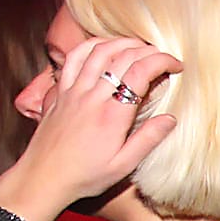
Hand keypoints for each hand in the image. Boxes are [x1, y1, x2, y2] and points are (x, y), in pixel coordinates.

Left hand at [0, 36, 182, 220]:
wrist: (43, 178)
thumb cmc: (85, 176)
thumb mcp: (124, 166)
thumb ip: (148, 140)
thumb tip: (171, 119)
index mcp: (112, 115)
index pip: (140, 73)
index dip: (162, 62)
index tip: (176, 66)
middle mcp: (92, 97)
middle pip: (123, 57)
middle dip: (148, 51)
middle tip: (162, 57)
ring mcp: (73, 91)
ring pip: (99, 51)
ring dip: (122, 42)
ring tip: (139, 46)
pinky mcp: (60, 92)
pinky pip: (74, 58)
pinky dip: (91, 46)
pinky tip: (104, 46)